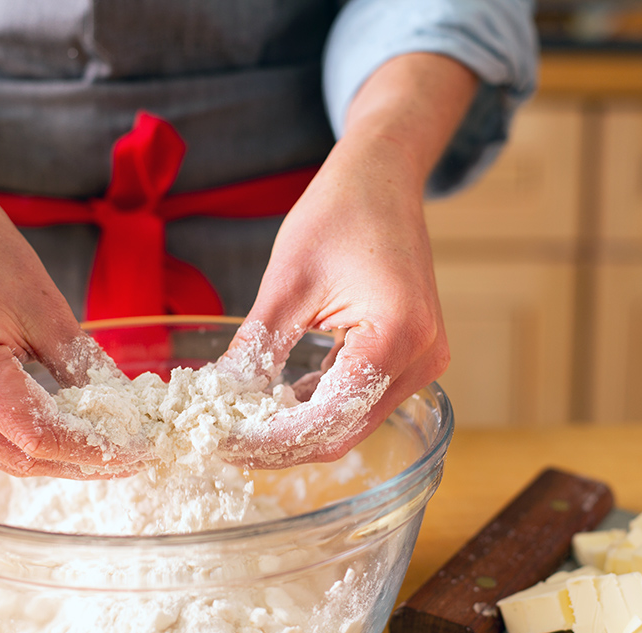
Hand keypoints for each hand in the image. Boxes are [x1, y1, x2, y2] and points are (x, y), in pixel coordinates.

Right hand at [0, 178, 145, 476]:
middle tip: (131, 459)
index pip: (37, 435)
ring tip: (106, 452)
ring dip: (55, 461)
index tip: (138, 452)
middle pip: (18, 458)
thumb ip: (86, 370)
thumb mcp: (47, 309)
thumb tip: (126, 415)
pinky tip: (65, 437)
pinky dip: (25, 445)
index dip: (94, 451)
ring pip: (0, 458)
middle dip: (81, 464)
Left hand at [218, 134, 449, 468]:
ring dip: (299, 430)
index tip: (223, 442)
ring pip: (353, 423)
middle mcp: (422, 359)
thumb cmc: (340, 214)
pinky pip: (363, 401)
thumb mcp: (286, 282)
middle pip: (345, 431)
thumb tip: (218, 400)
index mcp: (397, 335)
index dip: (273, 440)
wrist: (383, 180)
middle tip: (224, 441)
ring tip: (243, 423)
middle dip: (282, 444)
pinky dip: (320, 407)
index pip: (330, 417)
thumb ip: (257, 348)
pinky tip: (282, 400)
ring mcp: (424, 362)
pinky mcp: (413, 359)